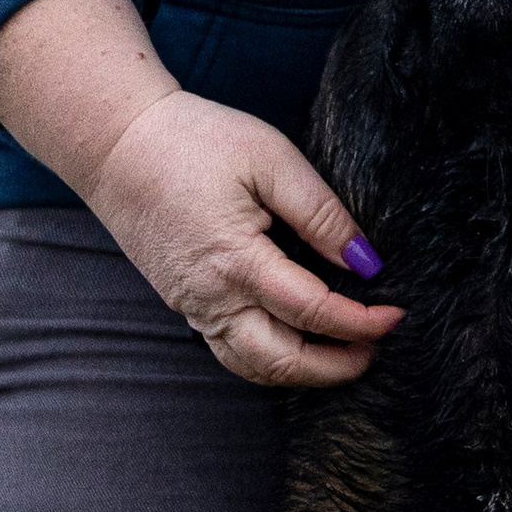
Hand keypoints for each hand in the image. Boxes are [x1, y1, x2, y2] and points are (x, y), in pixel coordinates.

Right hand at [89, 89, 401, 387]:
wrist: (115, 142)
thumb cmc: (192, 140)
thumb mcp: (270, 159)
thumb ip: (320, 212)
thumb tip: (365, 260)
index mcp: (236, 260)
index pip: (312, 312)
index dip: (360, 322)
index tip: (396, 315)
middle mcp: (211, 296)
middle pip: (281, 361)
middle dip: (334, 367)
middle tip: (374, 349)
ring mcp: (192, 305)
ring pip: (251, 366)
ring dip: (301, 371)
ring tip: (343, 353)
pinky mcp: (183, 301)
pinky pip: (229, 348)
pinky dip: (268, 357)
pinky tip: (295, 339)